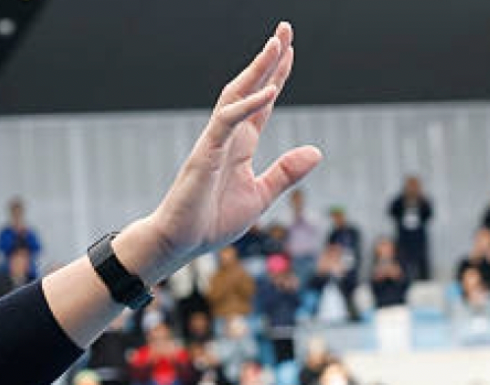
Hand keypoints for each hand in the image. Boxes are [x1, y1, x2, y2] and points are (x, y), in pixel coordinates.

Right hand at [148, 23, 320, 269]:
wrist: (179, 243)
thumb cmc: (210, 222)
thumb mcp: (259, 196)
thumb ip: (285, 174)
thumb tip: (316, 152)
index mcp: (239, 147)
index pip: (261, 104)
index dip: (276, 77)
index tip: (290, 52)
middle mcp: (226, 138)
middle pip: (248, 88)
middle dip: (267, 59)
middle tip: (284, 29)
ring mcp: (214, 143)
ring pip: (236, 96)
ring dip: (256, 70)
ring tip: (276, 44)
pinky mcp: (204, 155)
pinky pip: (227, 122)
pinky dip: (248, 105)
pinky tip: (269, 91)